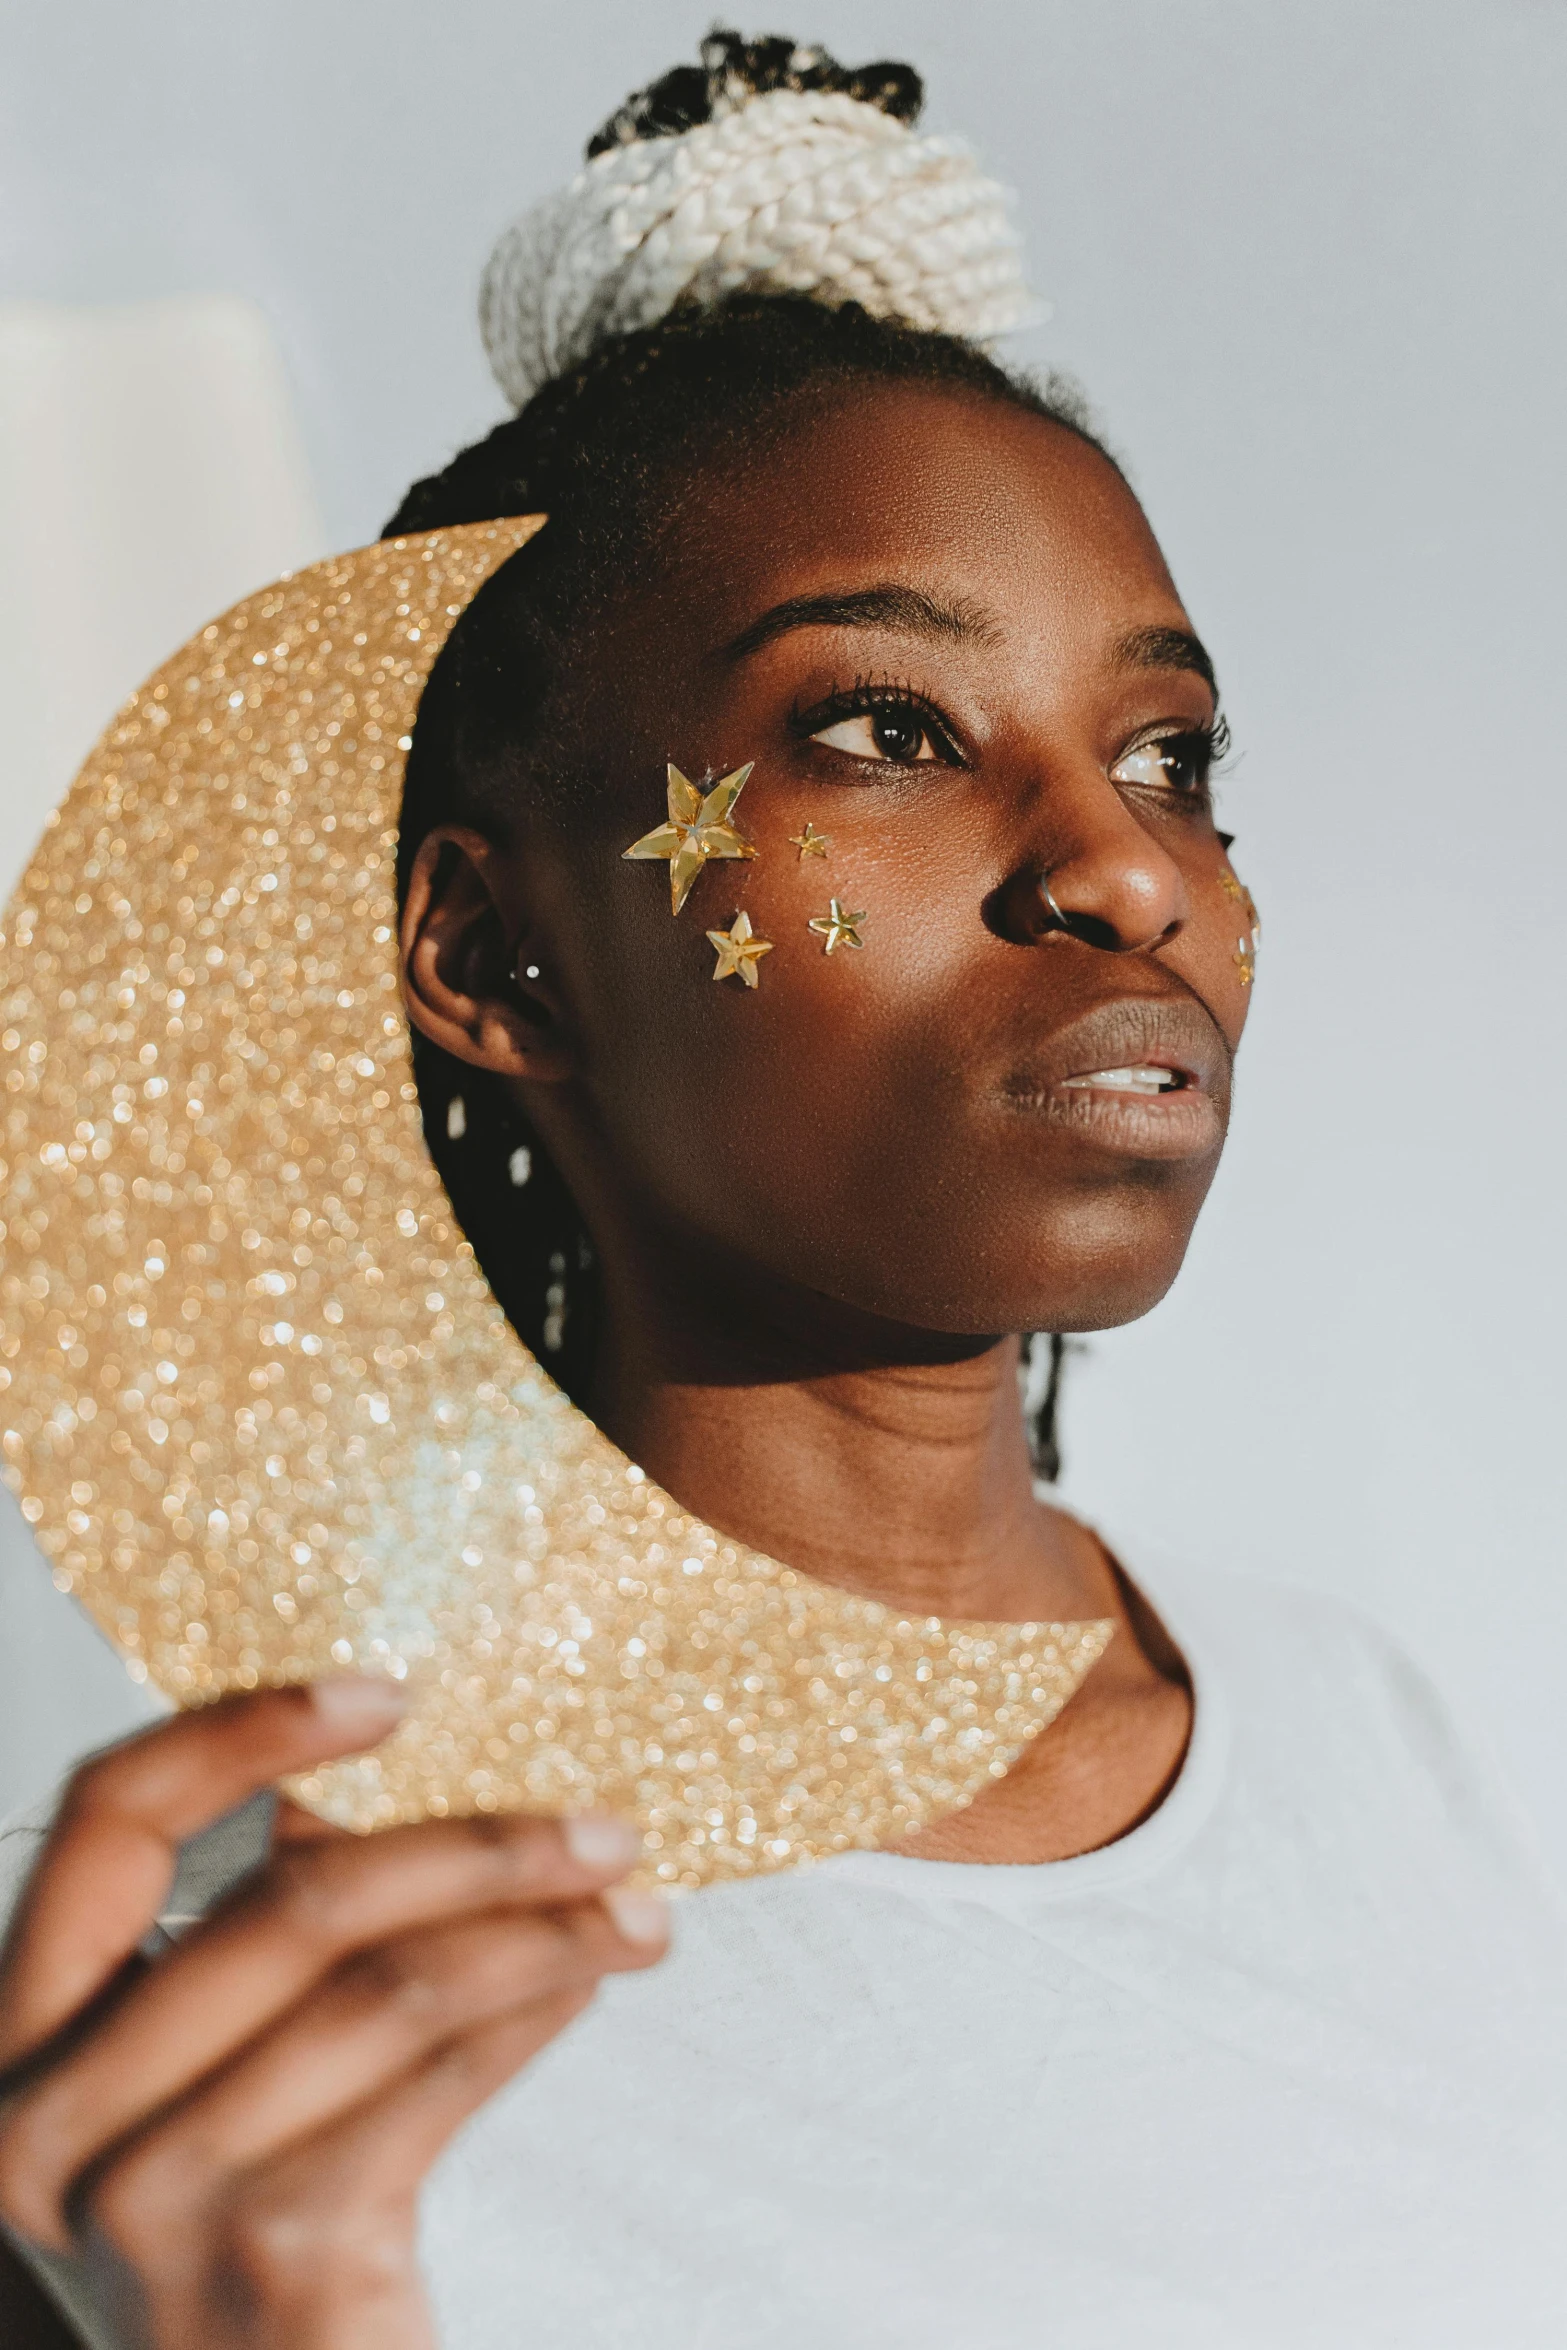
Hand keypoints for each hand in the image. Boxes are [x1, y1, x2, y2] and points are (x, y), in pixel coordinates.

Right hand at [0, 1681, 667, 2348]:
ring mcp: (150, 2191)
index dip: (243, 1730)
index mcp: (22, 2044)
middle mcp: (46, 2118)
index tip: (386, 1692)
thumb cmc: (250, 2254)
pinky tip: (587, 1982)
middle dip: (471, 1844)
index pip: (104, 1821)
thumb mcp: (216, 2089)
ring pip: (384, 1981)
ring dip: (535, 1928)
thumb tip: (365, 1793)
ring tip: (628, 1908)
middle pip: (285, 1898)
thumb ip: (262, 1954)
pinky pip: (435, 2072)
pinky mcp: (272, 2246)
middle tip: (600, 1825)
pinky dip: (530, 2011)